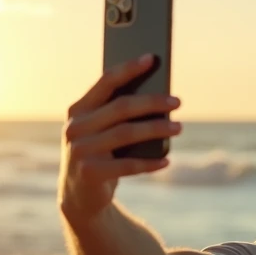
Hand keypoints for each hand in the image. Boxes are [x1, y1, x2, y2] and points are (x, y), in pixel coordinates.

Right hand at [58, 54, 181, 222]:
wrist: (79, 196)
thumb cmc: (99, 155)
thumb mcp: (102, 132)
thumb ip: (118, 114)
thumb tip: (158, 96)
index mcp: (78, 109)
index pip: (105, 81)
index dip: (129, 68)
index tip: (152, 58)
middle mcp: (76, 127)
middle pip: (121, 107)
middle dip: (152, 102)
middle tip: (178, 101)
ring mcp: (80, 150)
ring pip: (126, 134)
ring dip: (156, 129)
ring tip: (179, 128)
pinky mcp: (90, 173)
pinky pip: (127, 165)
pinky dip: (149, 163)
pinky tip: (167, 160)